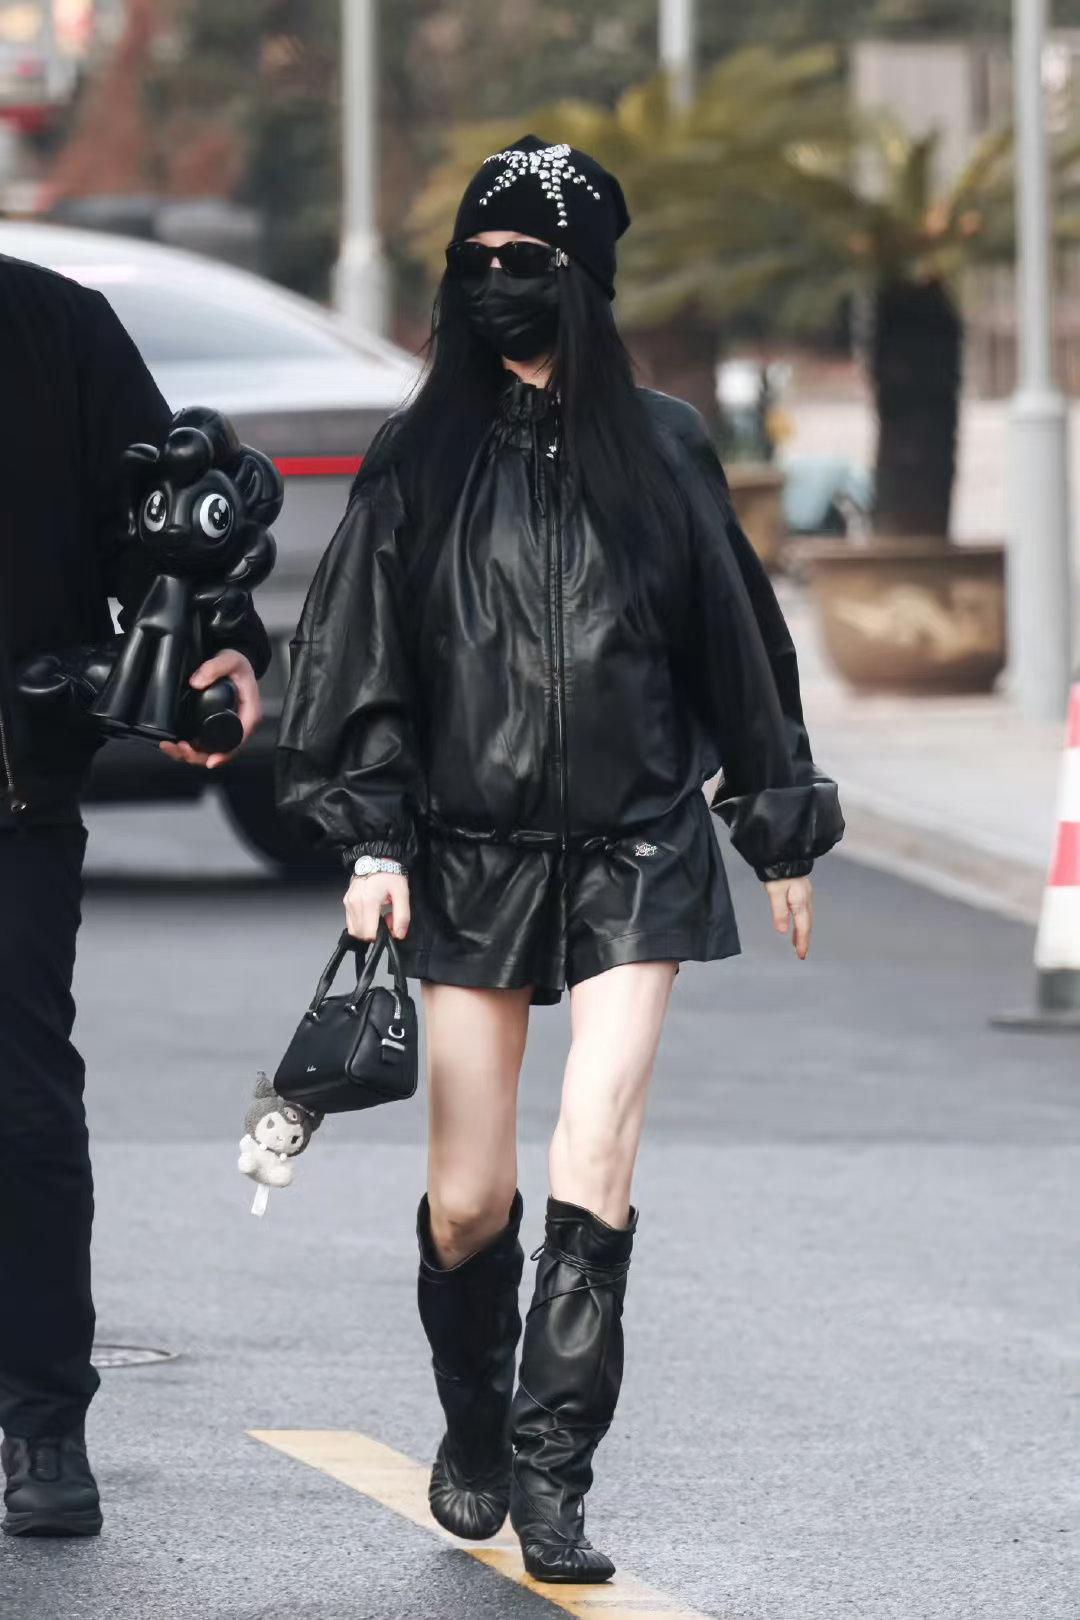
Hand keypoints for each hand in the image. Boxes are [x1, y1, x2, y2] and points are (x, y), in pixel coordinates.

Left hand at [158, 650, 260, 769]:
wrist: (233, 662)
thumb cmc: (238, 665)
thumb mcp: (230, 660)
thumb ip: (214, 668)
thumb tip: (196, 682)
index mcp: (249, 713)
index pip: (240, 740)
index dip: (225, 754)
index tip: (210, 760)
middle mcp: (239, 725)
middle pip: (223, 751)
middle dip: (200, 756)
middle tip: (180, 749)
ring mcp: (226, 727)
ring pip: (211, 750)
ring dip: (190, 755)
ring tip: (171, 747)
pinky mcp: (215, 726)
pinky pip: (204, 743)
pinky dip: (189, 748)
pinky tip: (175, 744)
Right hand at [344, 873, 410, 941]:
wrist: (377, 859)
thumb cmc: (389, 874)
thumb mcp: (402, 893)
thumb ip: (402, 915)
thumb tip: (399, 934)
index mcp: (368, 901)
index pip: (369, 933)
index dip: (381, 936)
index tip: (389, 929)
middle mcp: (355, 903)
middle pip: (361, 934)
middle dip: (375, 933)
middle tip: (386, 920)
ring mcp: (348, 903)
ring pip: (355, 930)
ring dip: (368, 928)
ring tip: (379, 915)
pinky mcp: (346, 902)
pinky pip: (351, 922)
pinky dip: (362, 923)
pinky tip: (371, 914)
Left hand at [764, 876, 812, 959]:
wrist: (784, 853)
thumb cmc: (778, 871)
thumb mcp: (775, 893)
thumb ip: (779, 912)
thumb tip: (782, 930)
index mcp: (800, 902)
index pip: (803, 928)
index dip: (803, 943)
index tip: (802, 955)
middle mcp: (806, 899)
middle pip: (807, 924)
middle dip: (805, 940)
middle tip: (801, 953)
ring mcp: (806, 894)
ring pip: (807, 918)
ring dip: (803, 931)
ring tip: (798, 943)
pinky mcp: (803, 890)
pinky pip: (805, 911)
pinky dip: (802, 921)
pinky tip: (797, 924)